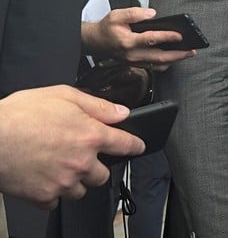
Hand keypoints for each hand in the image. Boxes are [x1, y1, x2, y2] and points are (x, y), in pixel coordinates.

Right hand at [0, 85, 145, 208]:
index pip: (126, 144)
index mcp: (90, 135)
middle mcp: (81, 162)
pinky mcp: (44, 196)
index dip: (135, 145)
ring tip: (60, 167)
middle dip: (96, 165)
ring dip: (76, 181)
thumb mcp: (64, 96)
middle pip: (103, 174)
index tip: (138, 147)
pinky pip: (57, 201)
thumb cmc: (20, 115)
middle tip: (81, 156)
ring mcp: (63, 181)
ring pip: (82, 190)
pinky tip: (44, 178)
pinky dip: (53, 192)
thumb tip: (120, 112)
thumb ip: (97, 105)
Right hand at [81, 7, 191, 69]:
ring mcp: (134, 61)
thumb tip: (151, 13)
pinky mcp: (136, 64)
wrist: (94, 41)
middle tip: (191, 51)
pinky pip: (153, 67)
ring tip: (187, 54)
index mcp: (128, 42)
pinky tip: (174, 58)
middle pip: (159, 57)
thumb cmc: (106, 28)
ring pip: (158, 64)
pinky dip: (165, 63)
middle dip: (178, 55)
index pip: (151, 39)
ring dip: (174, 60)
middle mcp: (132, 54)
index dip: (167, 37)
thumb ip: (135, 13)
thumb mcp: (117, 15)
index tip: (180, 35)